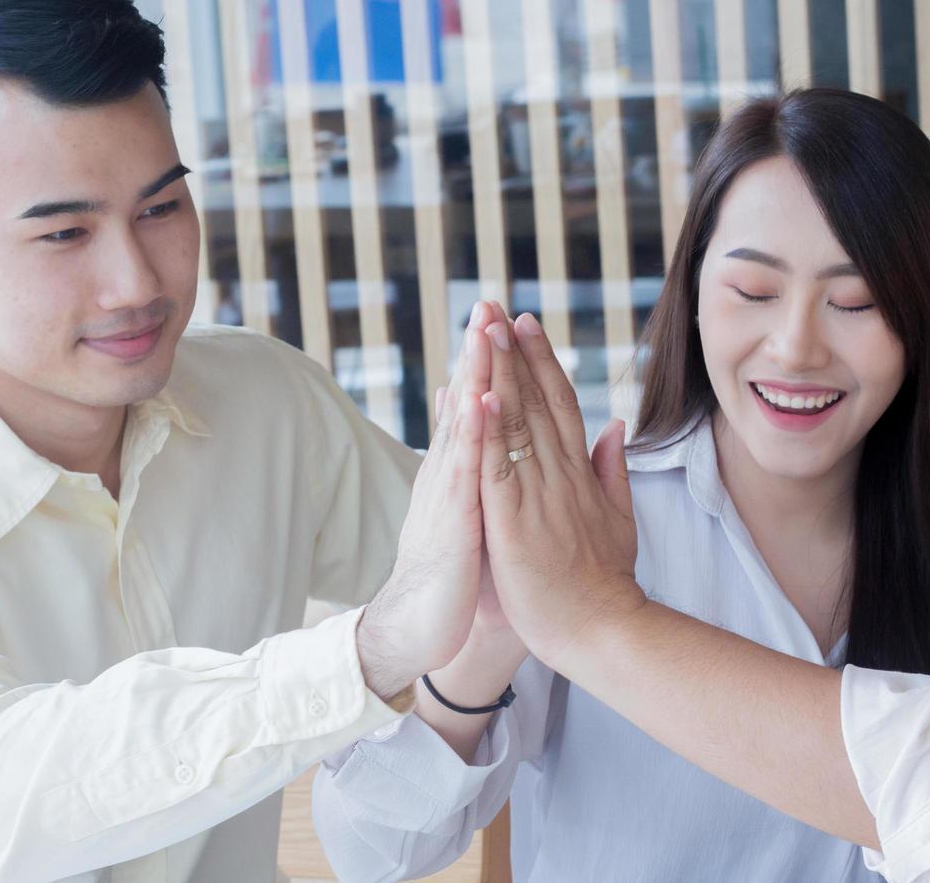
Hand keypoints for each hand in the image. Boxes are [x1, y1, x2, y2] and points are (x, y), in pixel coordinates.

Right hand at [356, 302, 493, 699]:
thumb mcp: (481, 517)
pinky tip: (474, 395)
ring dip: (473, 375)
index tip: (504, 320)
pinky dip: (468, 430)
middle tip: (488, 302)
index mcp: (469, 474)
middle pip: (470, 403)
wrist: (424, 626)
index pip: (483, 408)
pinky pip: (462, 469)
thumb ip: (489, 476)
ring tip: (481, 329)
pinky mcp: (451, 521)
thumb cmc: (458, 576)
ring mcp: (449, 494)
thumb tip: (494, 444)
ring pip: (464, 425)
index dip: (493, 365)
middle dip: (480, 352)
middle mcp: (453, 474)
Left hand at [475, 312, 643, 671]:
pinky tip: (482, 395)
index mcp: (579, 473)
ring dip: (499, 374)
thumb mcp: (618, 517)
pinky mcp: (514, 522)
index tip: (525, 324)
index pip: (560, 403)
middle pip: (537, 400)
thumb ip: (613, 469)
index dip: (542, 361)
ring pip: (517, 423)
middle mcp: (560, 475)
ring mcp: (537, 496)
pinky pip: (498, 468)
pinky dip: (490, 431)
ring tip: (484, 332)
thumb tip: (617, 425)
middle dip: (515, 352)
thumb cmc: (605, 581)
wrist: (602, 630)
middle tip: (496, 307)